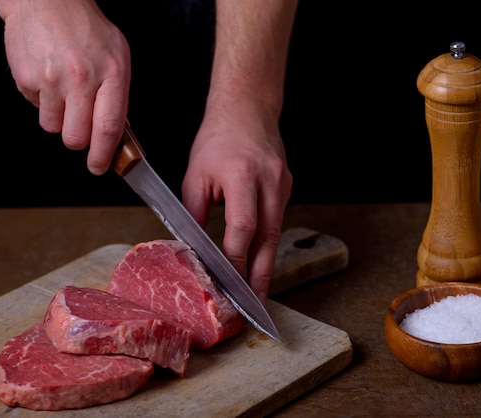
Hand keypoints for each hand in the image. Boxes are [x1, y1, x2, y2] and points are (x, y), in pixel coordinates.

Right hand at [0, 0, 130, 174]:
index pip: (108, 128)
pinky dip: (42, 100)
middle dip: (78, 140)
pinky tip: (48, 76)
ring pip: (52, 127)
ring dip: (58, 118)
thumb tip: (116, 134)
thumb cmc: (86, 28)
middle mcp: (81, 79)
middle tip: (79, 125)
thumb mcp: (117, 57)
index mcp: (111, 75)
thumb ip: (117, 96)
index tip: (100, 167)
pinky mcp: (26, 79)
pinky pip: (35, 107)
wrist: (47, 0)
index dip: (104, 155)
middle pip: (76, 138)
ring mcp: (51, 80)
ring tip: (63, 91)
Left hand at [181, 101, 292, 303]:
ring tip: (256, 290)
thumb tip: (194, 248)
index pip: (242, 228)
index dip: (236, 259)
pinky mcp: (286, 187)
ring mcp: (282, 185)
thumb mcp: (196, 175)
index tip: (228, 284)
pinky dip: (267, 242)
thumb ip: (195, 212)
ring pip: (276, 233)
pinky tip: (258, 258)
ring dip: (266, 263)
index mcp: (243, 176)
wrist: (248, 111)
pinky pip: (277, 220)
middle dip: (262, 275)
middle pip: (268, 238)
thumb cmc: (217, 139)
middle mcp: (269, 182)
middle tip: (255, 304)